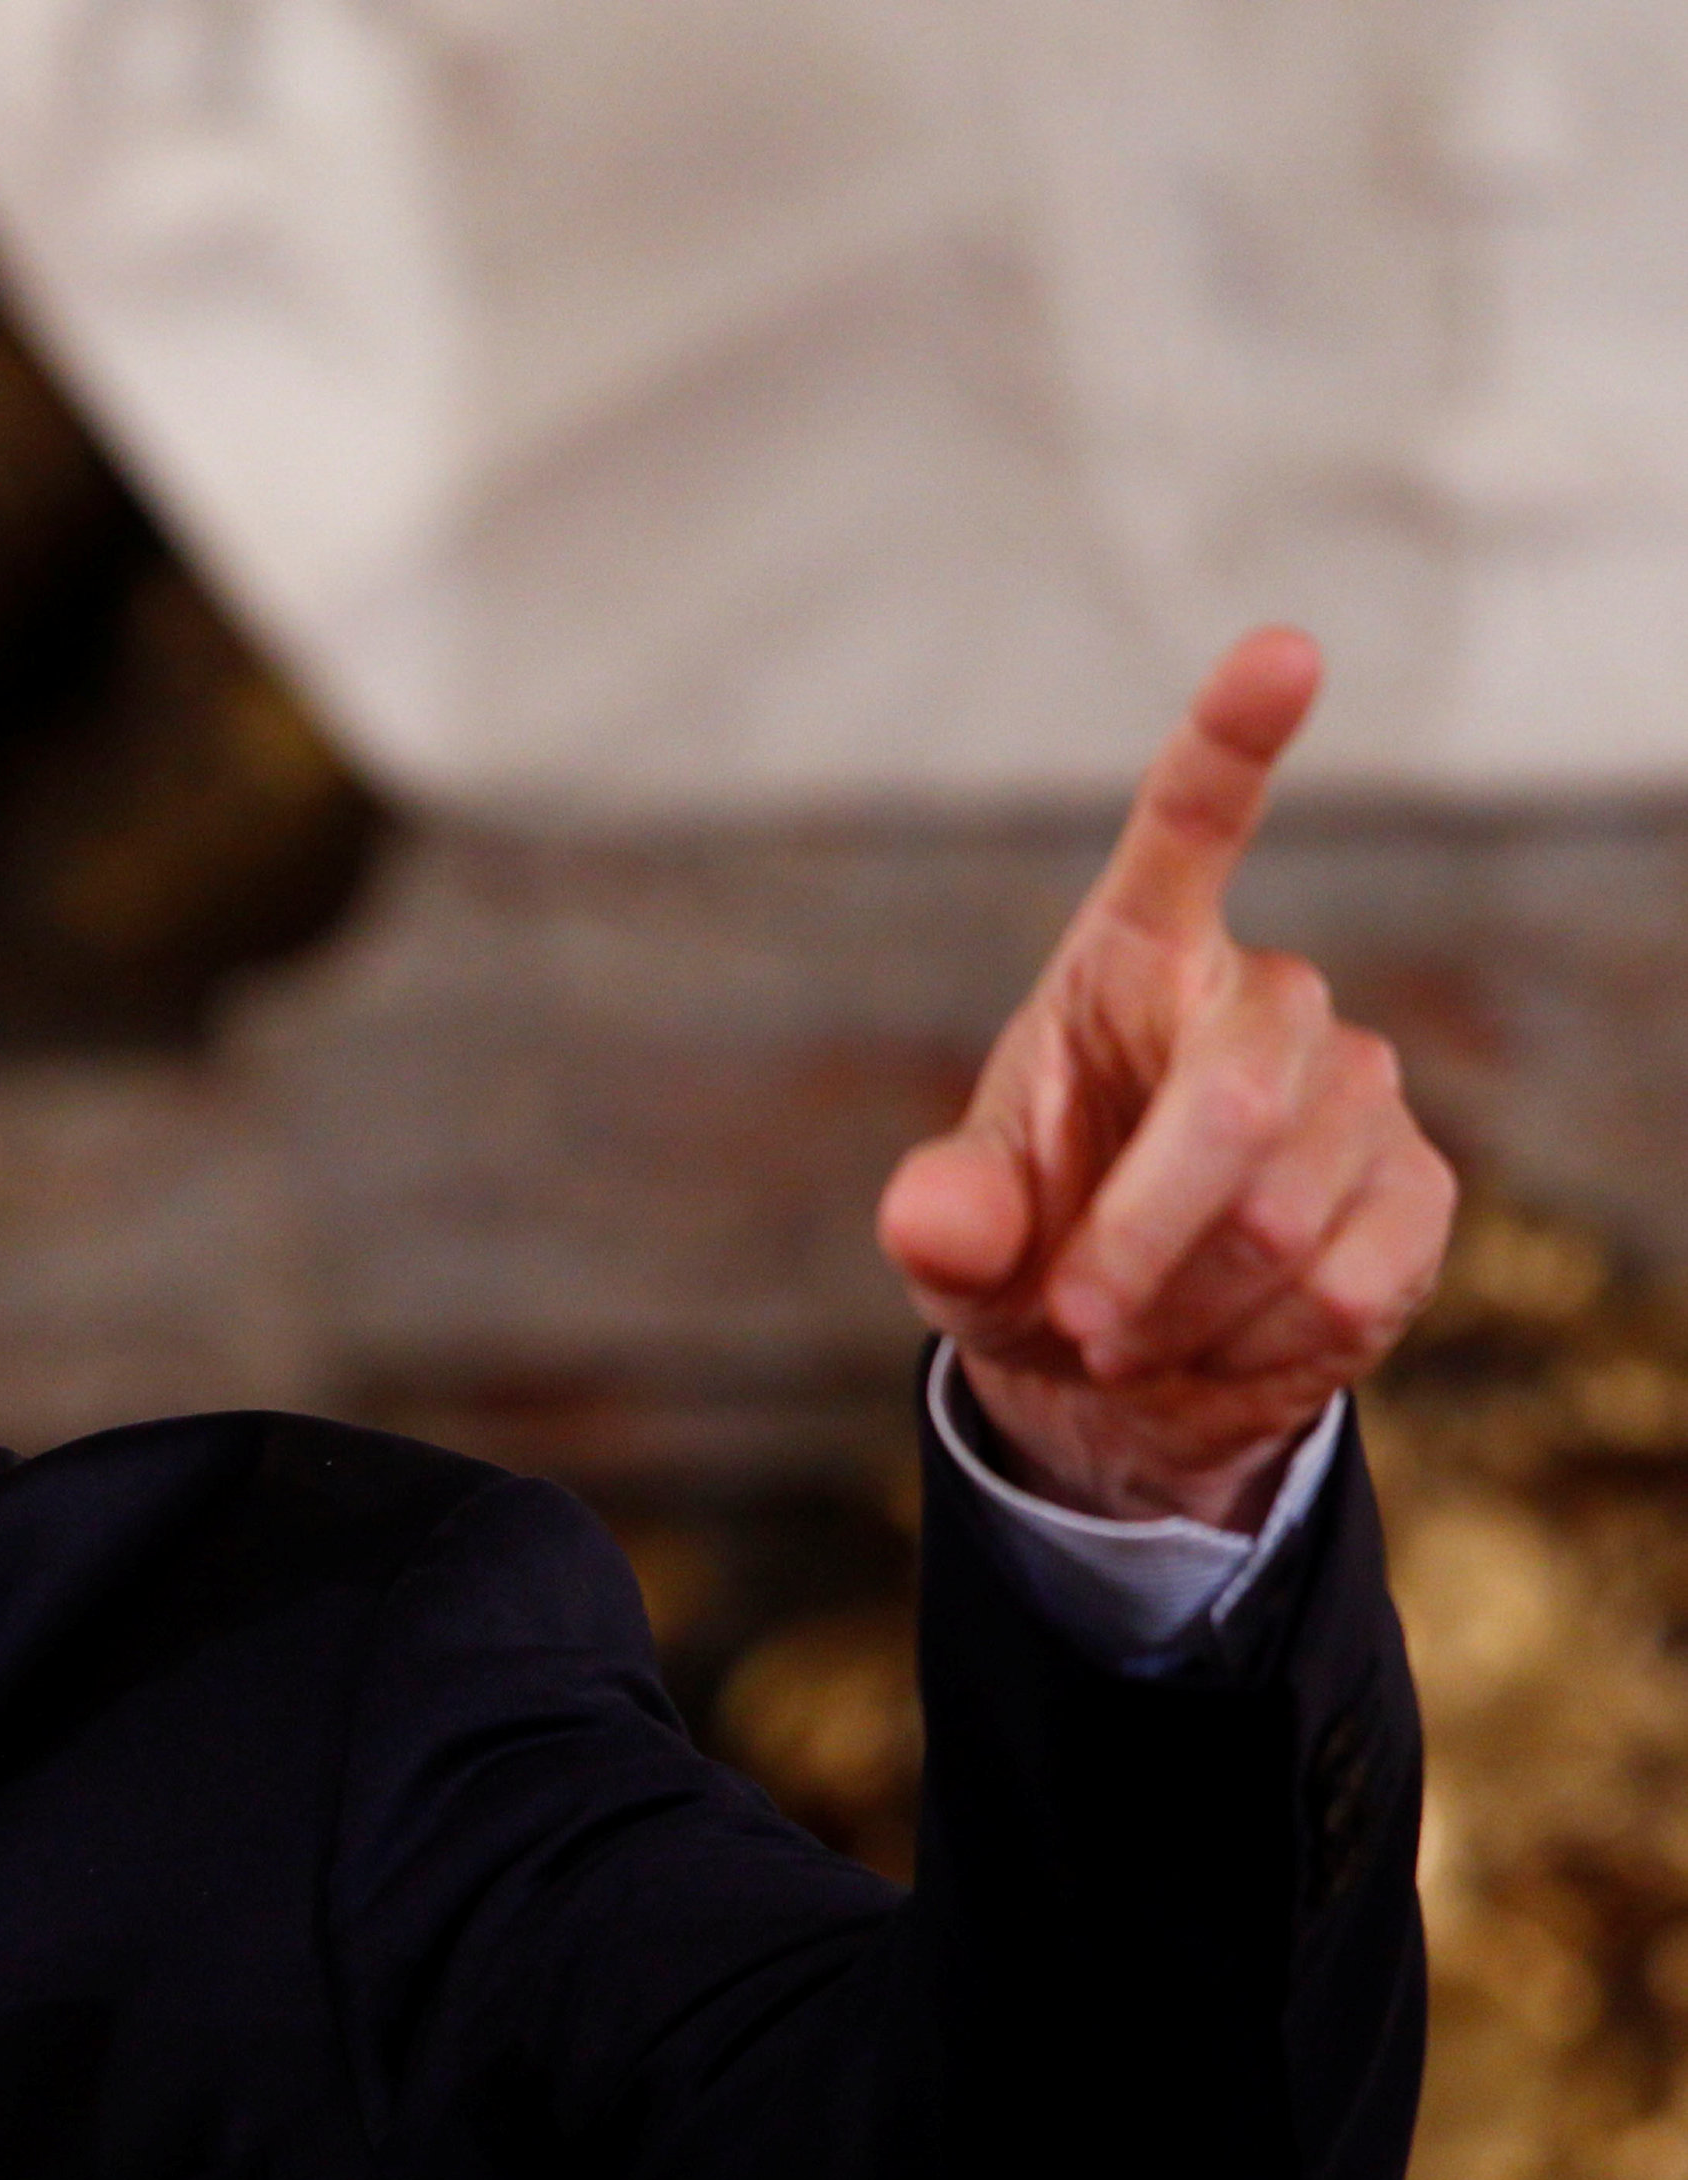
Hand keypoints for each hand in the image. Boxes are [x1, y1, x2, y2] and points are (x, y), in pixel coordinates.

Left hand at [874, 629, 1455, 1529]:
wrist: (1118, 1359)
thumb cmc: (1027, 1259)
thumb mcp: (955, 1246)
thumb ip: (940, 1224)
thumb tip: (933, 1225)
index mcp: (1130, 960)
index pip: (1186, 828)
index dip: (1232, 740)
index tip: (1281, 650)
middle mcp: (1259, 998)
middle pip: (1239, 1091)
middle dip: (1143, 1234)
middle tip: (1076, 1322)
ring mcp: (1355, 1089)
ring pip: (1287, 1208)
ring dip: (1187, 1304)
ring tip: (1130, 1332)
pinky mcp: (1416, 1190)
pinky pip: (1350, 1279)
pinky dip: (1259, 1344)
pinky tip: (1216, 1341)